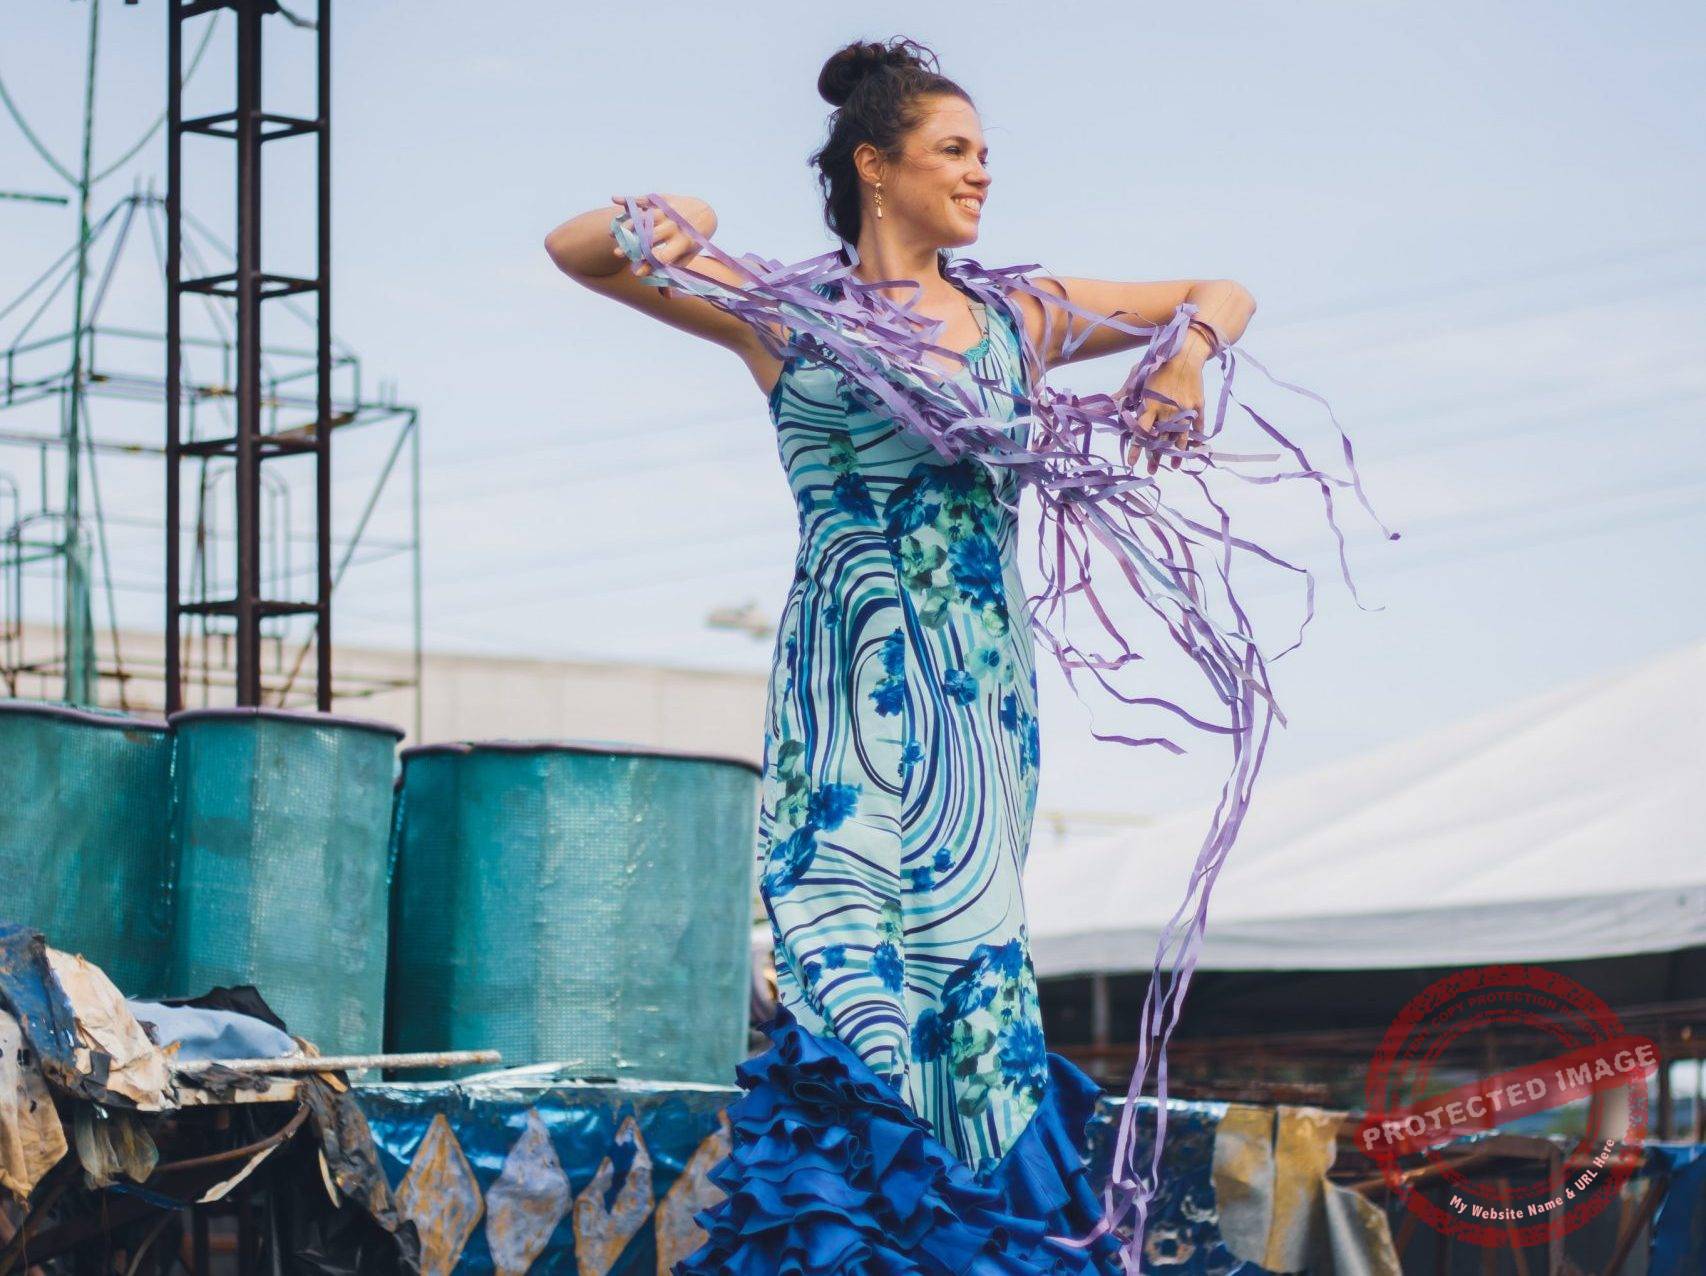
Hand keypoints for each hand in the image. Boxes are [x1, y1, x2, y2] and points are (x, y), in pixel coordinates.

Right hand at [610, 194, 713, 294]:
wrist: (704, 213)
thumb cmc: (690, 242)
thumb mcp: (686, 259)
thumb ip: (673, 274)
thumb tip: (665, 296)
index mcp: (683, 242)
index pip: (664, 254)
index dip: (650, 264)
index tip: (637, 273)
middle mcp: (674, 225)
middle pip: (650, 237)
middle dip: (633, 245)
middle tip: (616, 254)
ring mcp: (667, 211)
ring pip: (644, 218)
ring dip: (626, 226)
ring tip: (611, 234)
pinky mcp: (660, 200)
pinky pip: (643, 199)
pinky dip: (629, 199)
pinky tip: (614, 199)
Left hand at [1125, 351, 1205, 474]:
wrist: (1185, 353)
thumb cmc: (1158, 365)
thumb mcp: (1137, 375)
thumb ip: (1124, 392)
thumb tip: (1109, 401)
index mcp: (1150, 405)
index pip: (1141, 433)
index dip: (1136, 450)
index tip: (1131, 463)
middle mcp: (1167, 412)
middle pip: (1160, 441)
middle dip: (1155, 457)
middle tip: (1151, 470)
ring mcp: (1184, 411)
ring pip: (1179, 439)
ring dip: (1176, 454)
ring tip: (1173, 466)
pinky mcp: (1198, 407)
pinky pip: (1197, 428)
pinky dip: (1194, 440)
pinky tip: (1192, 450)